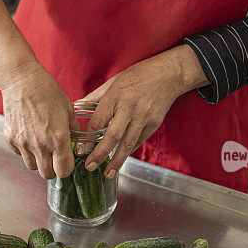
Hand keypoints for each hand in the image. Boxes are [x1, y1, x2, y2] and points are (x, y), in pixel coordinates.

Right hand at [0, 62, 77, 179]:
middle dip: (53, 168)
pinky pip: (19, 154)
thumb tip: (79, 143)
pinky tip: (29, 135)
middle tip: (54, 157)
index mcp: (58, 138)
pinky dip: (24, 150)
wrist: (21, 80)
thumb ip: (74, 130)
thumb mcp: (68, 109)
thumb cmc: (47, 91)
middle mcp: (40, 144)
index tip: (67, 161)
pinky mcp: (10, 138)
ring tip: (41, 144)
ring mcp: (23, 143)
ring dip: (38, 160)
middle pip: (47, 174)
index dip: (67, 168)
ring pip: (32, 166)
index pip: (63, 171)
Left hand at [82, 44, 208, 177]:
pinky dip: (130, 150)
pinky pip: (140, 140)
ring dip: (117, 160)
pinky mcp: (155, 122)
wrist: (169, 74)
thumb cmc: (139, 75)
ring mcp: (144, 116)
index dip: (89, 138)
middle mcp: (129, 107)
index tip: (81, 150)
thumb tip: (78, 106)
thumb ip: (96, 96)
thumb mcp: (114, 81)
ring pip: (129, 143)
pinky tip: (122, 159)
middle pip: (113, 136)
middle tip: (91, 166)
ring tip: (108, 173)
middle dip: (100, 154)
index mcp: (115, 96)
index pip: (98, 121)